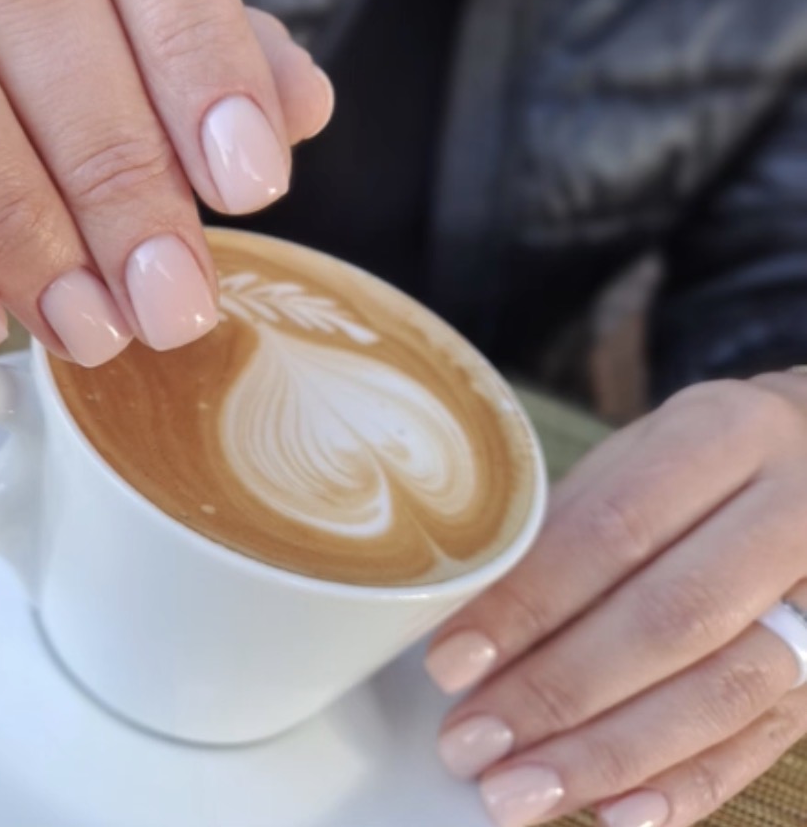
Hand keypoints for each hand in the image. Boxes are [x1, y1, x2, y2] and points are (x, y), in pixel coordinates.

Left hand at [424, 373, 806, 826]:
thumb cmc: (698, 464)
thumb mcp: (636, 456)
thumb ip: (567, 527)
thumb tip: (468, 622)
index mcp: (726, 435)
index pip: (612, 529)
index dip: (528, 603)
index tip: (452, 662)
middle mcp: (791, 515)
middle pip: (669, 618)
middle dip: (558, 692)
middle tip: (472, 744)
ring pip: (722, 691)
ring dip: (608, 754)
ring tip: (518, 795)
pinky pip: (767, 740)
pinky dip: (686, 785)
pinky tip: (615, 814)